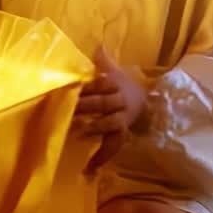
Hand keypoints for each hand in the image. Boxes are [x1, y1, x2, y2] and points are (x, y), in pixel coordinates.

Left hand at [74, 44, 146, 170]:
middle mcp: (120, 101)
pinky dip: (101, 157)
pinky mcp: (122, 134)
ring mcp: (122, 118)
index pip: (101, 84)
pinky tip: (88, 168)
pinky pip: (113, 146)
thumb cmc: (122, 86)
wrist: (146, 103)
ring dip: (94, 127)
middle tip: (67, 109)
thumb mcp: (115, 71)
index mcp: (115, 84)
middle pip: (103, 103)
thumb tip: (98, 44)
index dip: (87, 87)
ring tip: (77, 132)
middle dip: (85, 106)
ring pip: (110, 123)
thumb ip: (103, 60)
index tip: (72, 88)